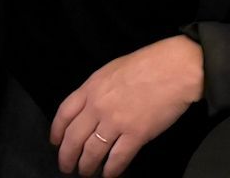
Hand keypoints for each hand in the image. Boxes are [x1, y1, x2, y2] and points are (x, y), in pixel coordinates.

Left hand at [51, 36, 204, 175]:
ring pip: (93, 151)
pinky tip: (109, 175)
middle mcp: (98, 106)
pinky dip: (111, 170)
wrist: (174, 69)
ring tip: (86, 172)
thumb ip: (98, 89)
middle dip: (67, 156)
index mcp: (91, 87)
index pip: (64, 113)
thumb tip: (91, 106)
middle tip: (67, 167)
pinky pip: (118, 158)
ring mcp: (116, 121)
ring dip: (87, 166)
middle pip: (74, 137)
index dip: (57, 131)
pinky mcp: (136, 135)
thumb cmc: (147, 64)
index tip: (55, 142)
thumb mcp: (112, 70)